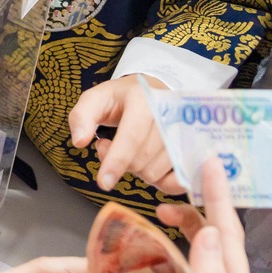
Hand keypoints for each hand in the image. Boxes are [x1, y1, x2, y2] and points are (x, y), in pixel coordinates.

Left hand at [69, 75, 182, 195]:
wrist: (152, 90)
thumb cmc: (121, 98)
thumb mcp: (95, 98)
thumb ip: (81, 116)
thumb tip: (80, 141)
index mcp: (144, 99)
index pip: (132, 137)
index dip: (116, 161)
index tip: (103, 182)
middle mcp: (169, 116)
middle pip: (141, 160)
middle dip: (119, 162)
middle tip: (110, 145)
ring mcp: (184, 134)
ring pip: (155, 172)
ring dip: (136, 170)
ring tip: (129, 149)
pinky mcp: (191, 151)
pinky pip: (176, 181)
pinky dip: (159, 182)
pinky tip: (148, 166)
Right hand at [130, 158, 263, 272]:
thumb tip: (206, 232)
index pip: (229, 240)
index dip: (220, 201)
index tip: (211, 165)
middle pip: (208, 240)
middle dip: (194, 210)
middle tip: (169, 186)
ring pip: (181, 251)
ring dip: (168, 230)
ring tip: (151, 212)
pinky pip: (159, 269)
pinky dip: (148, 251)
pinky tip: (137, 242)